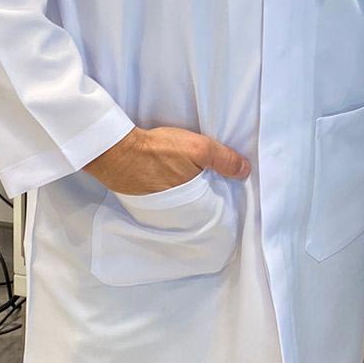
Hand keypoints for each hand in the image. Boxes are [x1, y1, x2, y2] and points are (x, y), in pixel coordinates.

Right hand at [84, 125, 249, 194]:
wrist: (118, 152)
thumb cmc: (159, 150)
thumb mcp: (199, 149)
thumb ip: (224, 160)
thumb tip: (245, 171)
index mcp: (193, 205)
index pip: (216, 208)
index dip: (224, 197)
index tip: (232, 187)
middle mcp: (177, 213)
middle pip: (201, 207)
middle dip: (210, 197)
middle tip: (218, 182)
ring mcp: (160, 209)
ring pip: (185, 203)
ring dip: (192, 194)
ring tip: (198, 179)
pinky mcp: (147, 200)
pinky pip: (168, 199)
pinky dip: (175, 192)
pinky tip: (176, 179)